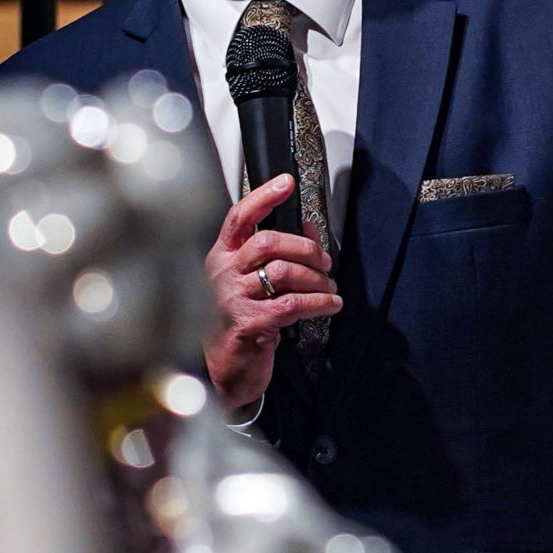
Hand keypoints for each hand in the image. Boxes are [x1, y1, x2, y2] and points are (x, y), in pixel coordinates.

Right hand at [202, 174, 341, 408]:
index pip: (238, 217)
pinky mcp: (249, 323)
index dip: (263, 197)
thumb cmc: (239, 321)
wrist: (225, 370)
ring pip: (283, 273)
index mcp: (221, 257)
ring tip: (329, 288)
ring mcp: (232, 299)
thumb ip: (279, 253)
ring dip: (316, 279)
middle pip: (267, 242)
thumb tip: (311, 226)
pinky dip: (319, 303)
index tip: (286, 182)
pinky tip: (330, 305)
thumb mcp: (254, 283)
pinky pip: (292, 304)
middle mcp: (222, 274)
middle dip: (305, 248)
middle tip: (324, 262)